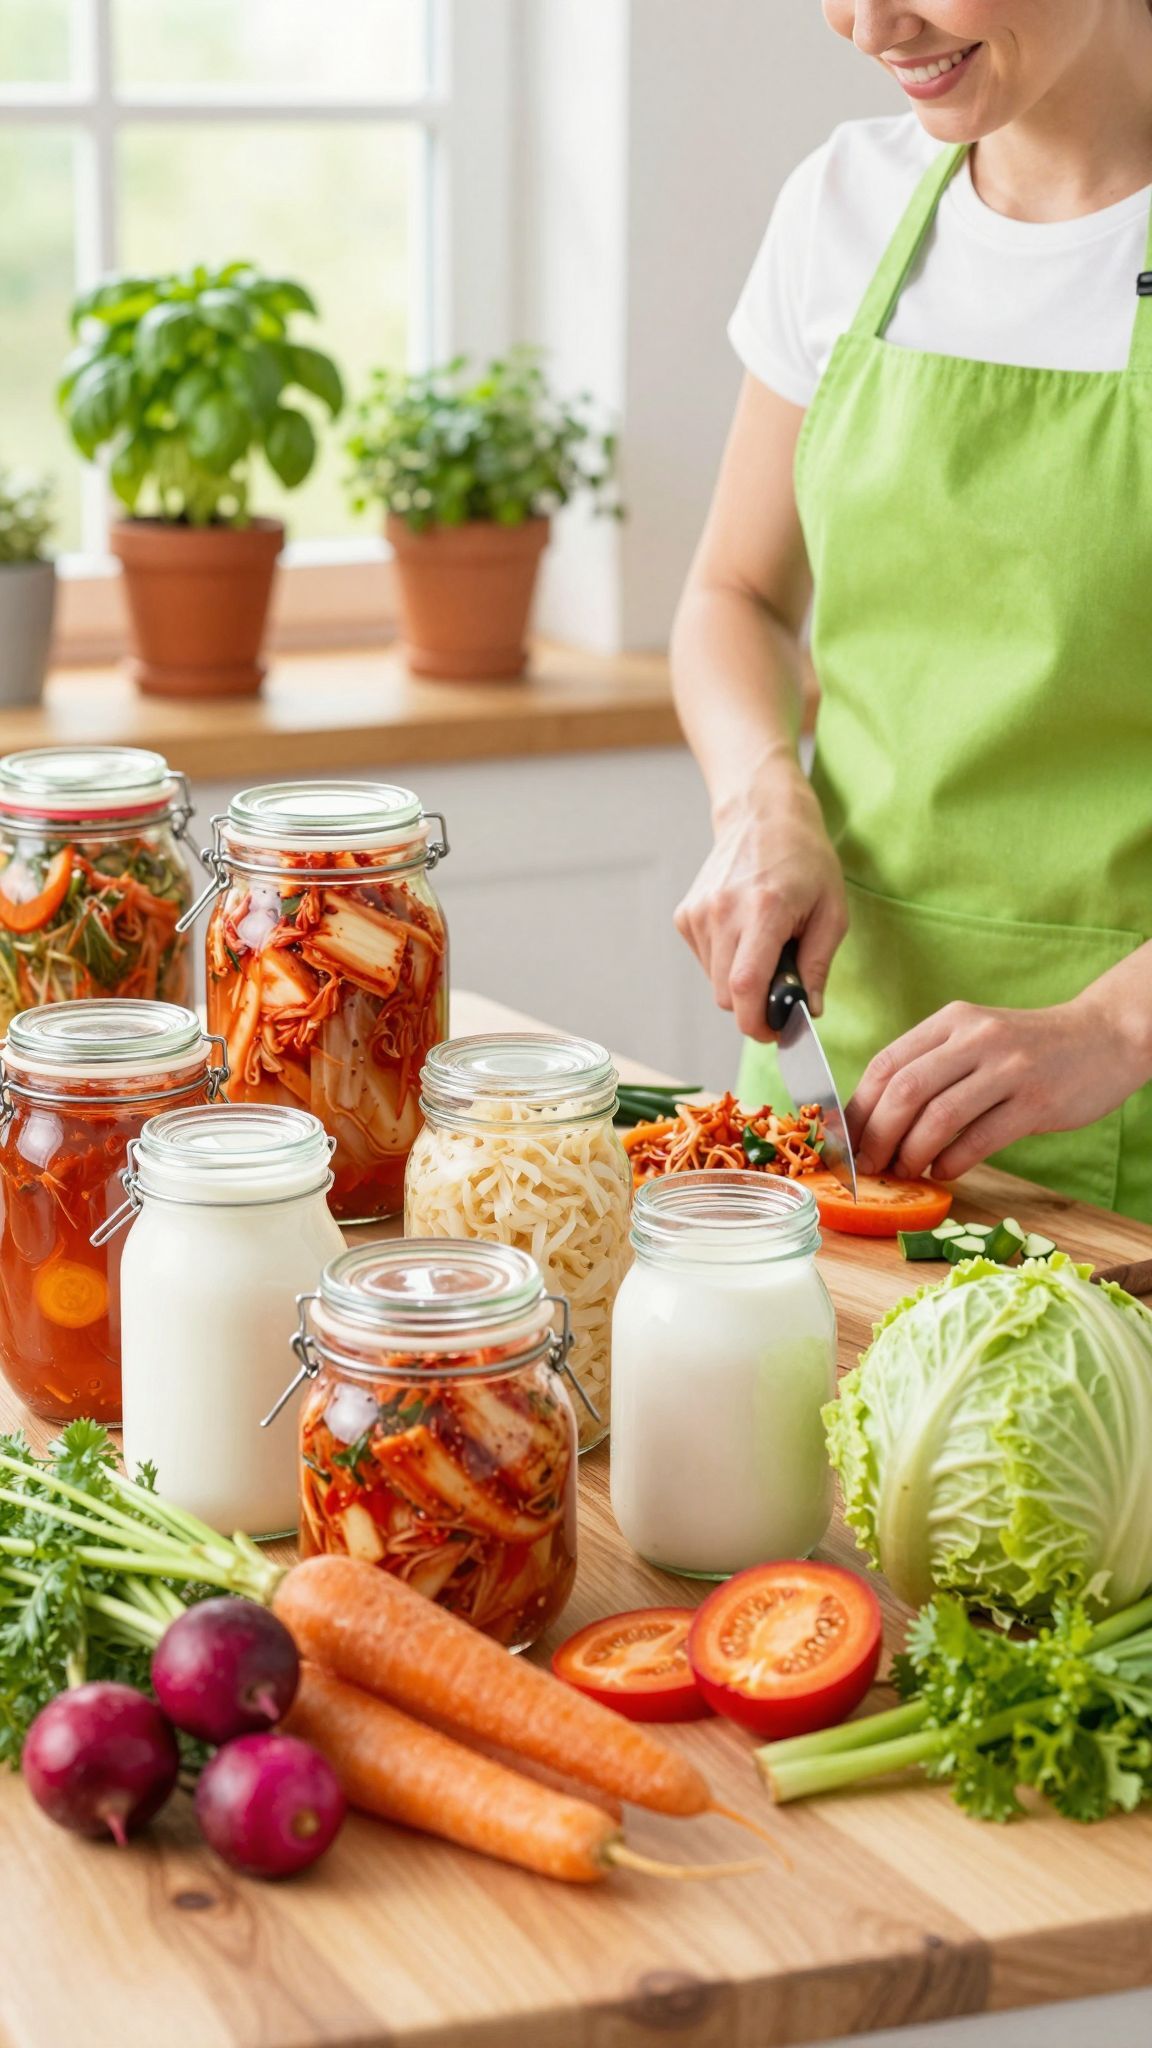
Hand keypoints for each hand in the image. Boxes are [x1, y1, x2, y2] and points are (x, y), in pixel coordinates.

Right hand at [675, 774, 846, 1040]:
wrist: (762, 814)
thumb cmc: (805, 859)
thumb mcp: (831, 911)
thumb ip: (818, 966)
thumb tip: (808, 1012)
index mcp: (764, 911)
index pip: (745, 987)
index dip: (756, 1021)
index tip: (774, 1031)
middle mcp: (722, 912)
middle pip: (726, 995)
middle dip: (753, 1005)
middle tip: (780, 988)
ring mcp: (699, 913)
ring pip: (714, 981)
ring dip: (740, 981)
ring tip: (764, 946)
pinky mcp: (686, 915)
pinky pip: (705, 962)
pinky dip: (725, 962)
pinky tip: (744, 934)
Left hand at [848, 993, 1148, 1182]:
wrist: (1104, 1037)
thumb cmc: (1028, 1049)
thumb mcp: (975, 1039)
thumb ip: (932, 1066)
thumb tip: (874, 1119)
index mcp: (952, 1021)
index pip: (886, 1064)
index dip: (859, 1108)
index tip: (846, 1141)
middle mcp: (976, 1038)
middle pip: (905, 1091)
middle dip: (878, 1136)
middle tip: (870, 1166)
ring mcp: (1008, 1068)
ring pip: (939, 1117)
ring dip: (912, 1154)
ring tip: (906, 1171)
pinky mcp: (1036, 1101)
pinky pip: (980, 1139)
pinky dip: (952, 1162)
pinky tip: (944, 1171)